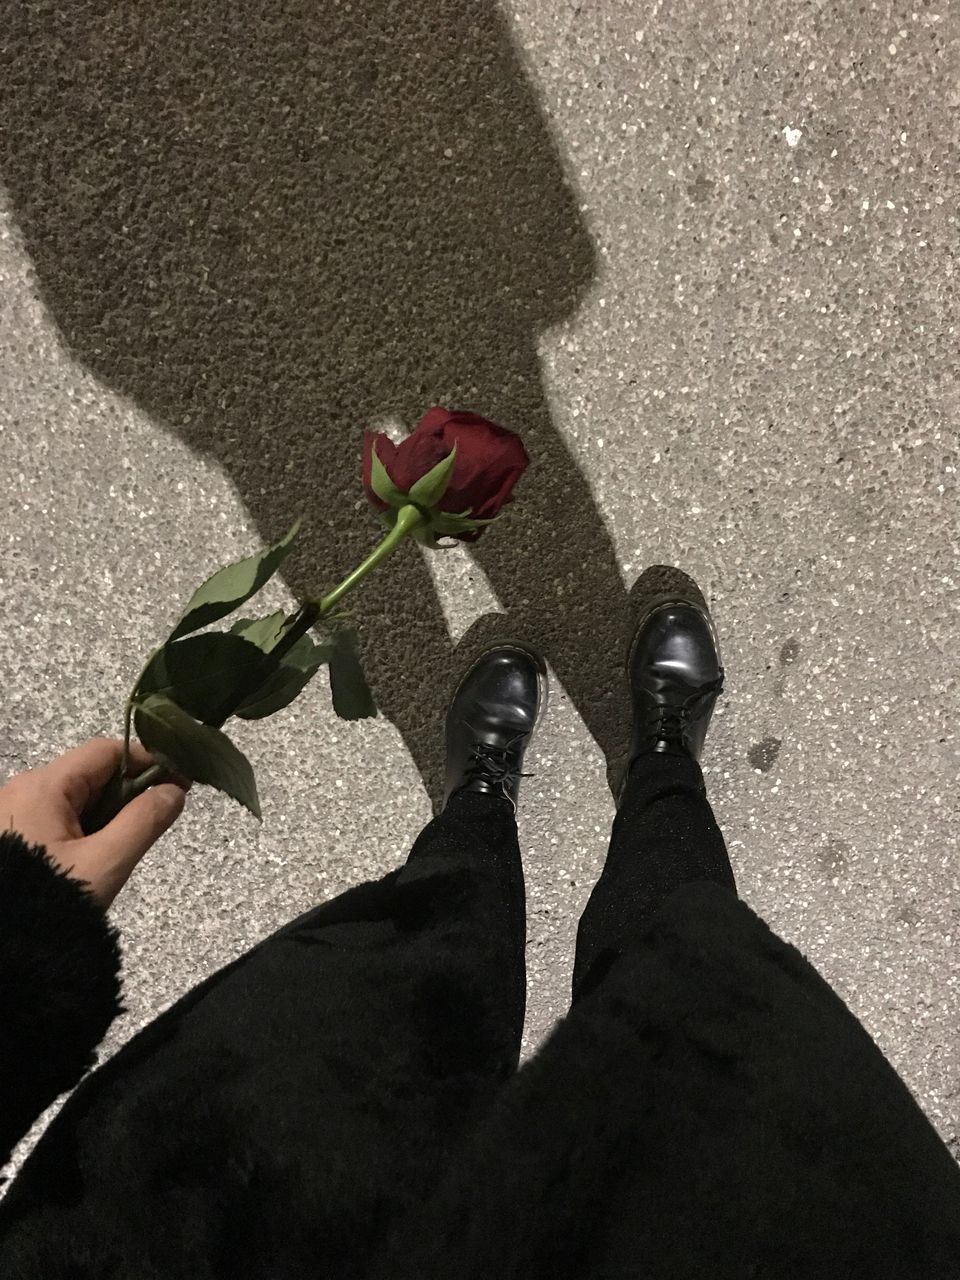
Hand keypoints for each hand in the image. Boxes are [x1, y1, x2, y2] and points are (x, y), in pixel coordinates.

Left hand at [0, 739, 188, 907]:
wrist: (9, 954)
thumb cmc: (53, 900)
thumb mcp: (107, 861)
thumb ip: (146, 820)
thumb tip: (175, 791)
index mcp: (43, 786)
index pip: (106, 751)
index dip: (147, 761)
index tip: (180, 783)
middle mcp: (23, 790)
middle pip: (90, 774)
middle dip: (128, 792)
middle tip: (155, 820)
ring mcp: (13, 814)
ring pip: (75, 799)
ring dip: (107, 814)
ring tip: (124, 846)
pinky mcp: (12, 837)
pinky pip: (58, 819)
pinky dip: (84, 829)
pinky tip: (94, 857)